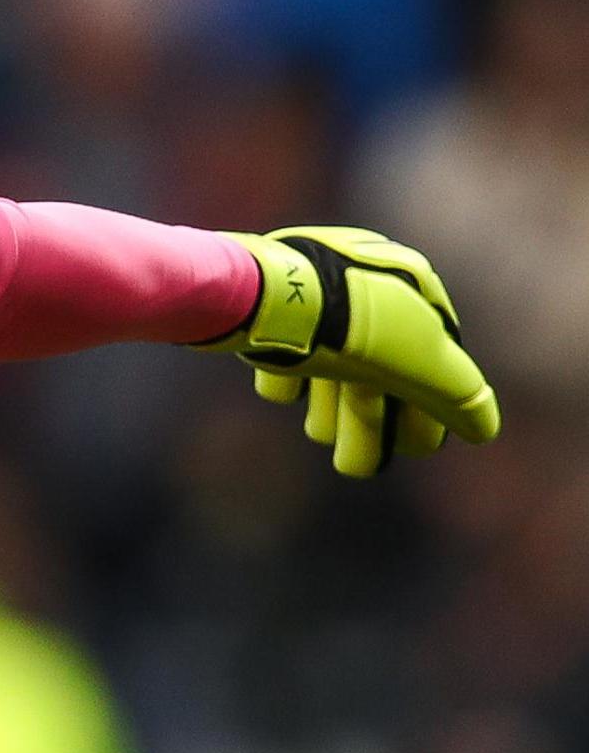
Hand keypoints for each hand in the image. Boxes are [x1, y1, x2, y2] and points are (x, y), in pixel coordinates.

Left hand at [199, 226, 499, 477]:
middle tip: (355, 465)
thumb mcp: (425, 365)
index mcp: (409, 287)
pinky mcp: (268, 322)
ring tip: (321, 430)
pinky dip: (286, 384)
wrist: (270, 299)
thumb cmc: (357, 327)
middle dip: (368, 427)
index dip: (424, 413)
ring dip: (327, 414)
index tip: (414, 445)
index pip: (430, 365)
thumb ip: (458, 396)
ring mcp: (312, 305)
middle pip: (376, 380)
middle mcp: (362, 291)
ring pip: (329, 382)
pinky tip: (288, 383)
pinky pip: (283, 369)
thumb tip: (483, 429)